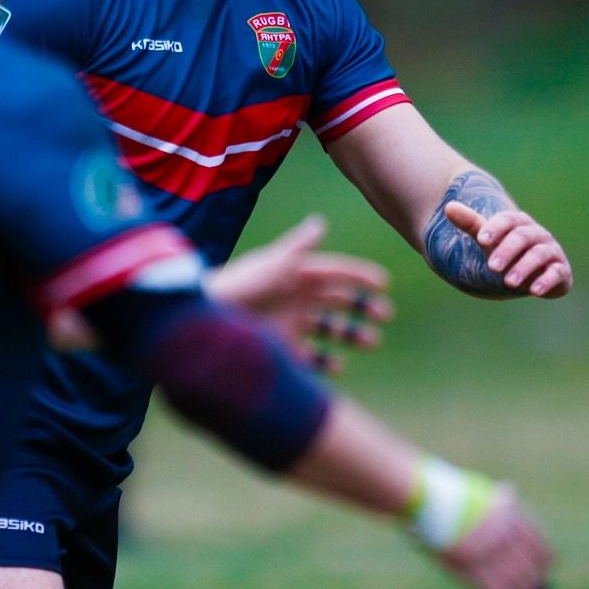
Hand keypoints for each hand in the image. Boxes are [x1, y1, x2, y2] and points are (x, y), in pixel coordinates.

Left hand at [206, 214, 393, 372]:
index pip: (334, 272)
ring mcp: (288, 324)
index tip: (384, 284)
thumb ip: (297, 248)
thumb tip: (320, 222)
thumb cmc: (239, 289)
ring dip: (351, 334)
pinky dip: (326, 361)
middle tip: (384, 315)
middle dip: (362, 306)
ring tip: (372, 341)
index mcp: (295, 274)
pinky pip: (311, 357)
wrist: (204, 324)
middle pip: (337, 301)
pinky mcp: (280, 349)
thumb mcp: (271, 265)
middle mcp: (294, 298)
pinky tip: (339, 365)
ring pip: (329, 330)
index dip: (359, 276)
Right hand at [437, 485, 553, 588]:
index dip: (543, 567)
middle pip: (532, 573)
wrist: (422, 497)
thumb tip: (508, 490)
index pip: (543, 550)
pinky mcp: (476, 570)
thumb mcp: (478, 488)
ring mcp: (493, 554)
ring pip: (518, 588)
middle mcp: (509, 535)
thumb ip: (497, 498)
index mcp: (512, 515)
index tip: (538, 574)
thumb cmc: (443, 491)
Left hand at [441, 201, 570, 296]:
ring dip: (524, 267)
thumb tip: (448, 207)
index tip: (481, 240)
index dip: (496, 228)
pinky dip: (547, 280)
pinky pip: (557, 272)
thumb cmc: (505, 252)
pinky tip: (535, 291)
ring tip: (508, 283)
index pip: (508, 219)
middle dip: (507, 251)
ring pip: (539, 254)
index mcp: (519, 223)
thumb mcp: (487, 239)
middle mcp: (537, 234)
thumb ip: (471, 224)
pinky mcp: (561, 270)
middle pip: (522, 237)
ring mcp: (551, 251)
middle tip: (492, 267)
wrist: (530, 272)